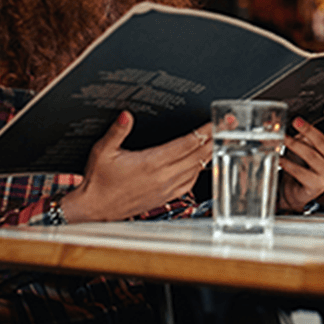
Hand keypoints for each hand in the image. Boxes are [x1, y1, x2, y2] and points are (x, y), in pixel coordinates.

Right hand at [61, 111, 212, 221]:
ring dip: (209, 154)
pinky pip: (190, 182)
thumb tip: (126, 115)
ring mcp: (166, 188)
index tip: (217, 121)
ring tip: (220, 139)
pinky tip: (201, 163)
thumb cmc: (98, 181)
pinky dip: (199, 170)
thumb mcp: (102, 151)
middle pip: (198, 155)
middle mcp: (163, 177)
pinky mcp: (164, 197)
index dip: (204, 131)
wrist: (94, 208)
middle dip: (215, 138)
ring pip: (197, 169)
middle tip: (229, 125)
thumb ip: (117, 131)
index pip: (187, 144)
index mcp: (151, 163)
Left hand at [277, 105, 323, 211]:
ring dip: (295, 146)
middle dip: (308, 130)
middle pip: (323, 141)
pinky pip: (302, 172)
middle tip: (295, 122)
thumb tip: (277, 122)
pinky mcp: (317, 185)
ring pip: (312, 156)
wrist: (295, 191)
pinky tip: (280, 159)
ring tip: (283, 139)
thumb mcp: (300, 145)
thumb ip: (295, 133)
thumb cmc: (299, 166)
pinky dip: (289, 164)